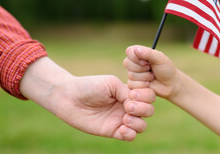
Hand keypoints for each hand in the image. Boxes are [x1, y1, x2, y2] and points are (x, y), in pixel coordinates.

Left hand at [20, 57, 153, 140]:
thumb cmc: (90, 86)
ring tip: (125, 119)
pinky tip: (121, 128)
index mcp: (129, 92)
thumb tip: (135, 104)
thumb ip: (126, 92)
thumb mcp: (111, 83)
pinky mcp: (113, 131)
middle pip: (149, 111)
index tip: (133, 95)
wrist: (70, 97)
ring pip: (142, 126)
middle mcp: (127, 106)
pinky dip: (130, 134)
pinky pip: (130, 137)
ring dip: (138, 122)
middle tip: (129, 106)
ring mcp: (121, 119)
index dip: (146, 96)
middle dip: (143, 109)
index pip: (148, 95)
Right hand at [123, 45, 181, 99]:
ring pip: (131, 75)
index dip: (136, 57)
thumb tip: (136, 50)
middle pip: (127, 63)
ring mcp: (132, 73)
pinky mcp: (133, 84)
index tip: (146, 62)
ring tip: (152, 77)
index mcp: (139, 53)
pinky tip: (149, 84)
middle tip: (151, 69)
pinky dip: (143, 85)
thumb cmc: (166, 69)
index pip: (129, 51)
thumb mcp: (160, 58)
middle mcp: (134, 62)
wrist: (170, 85)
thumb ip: (148, 53)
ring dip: (144, 78)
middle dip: (142, 69)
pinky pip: (132, 85)